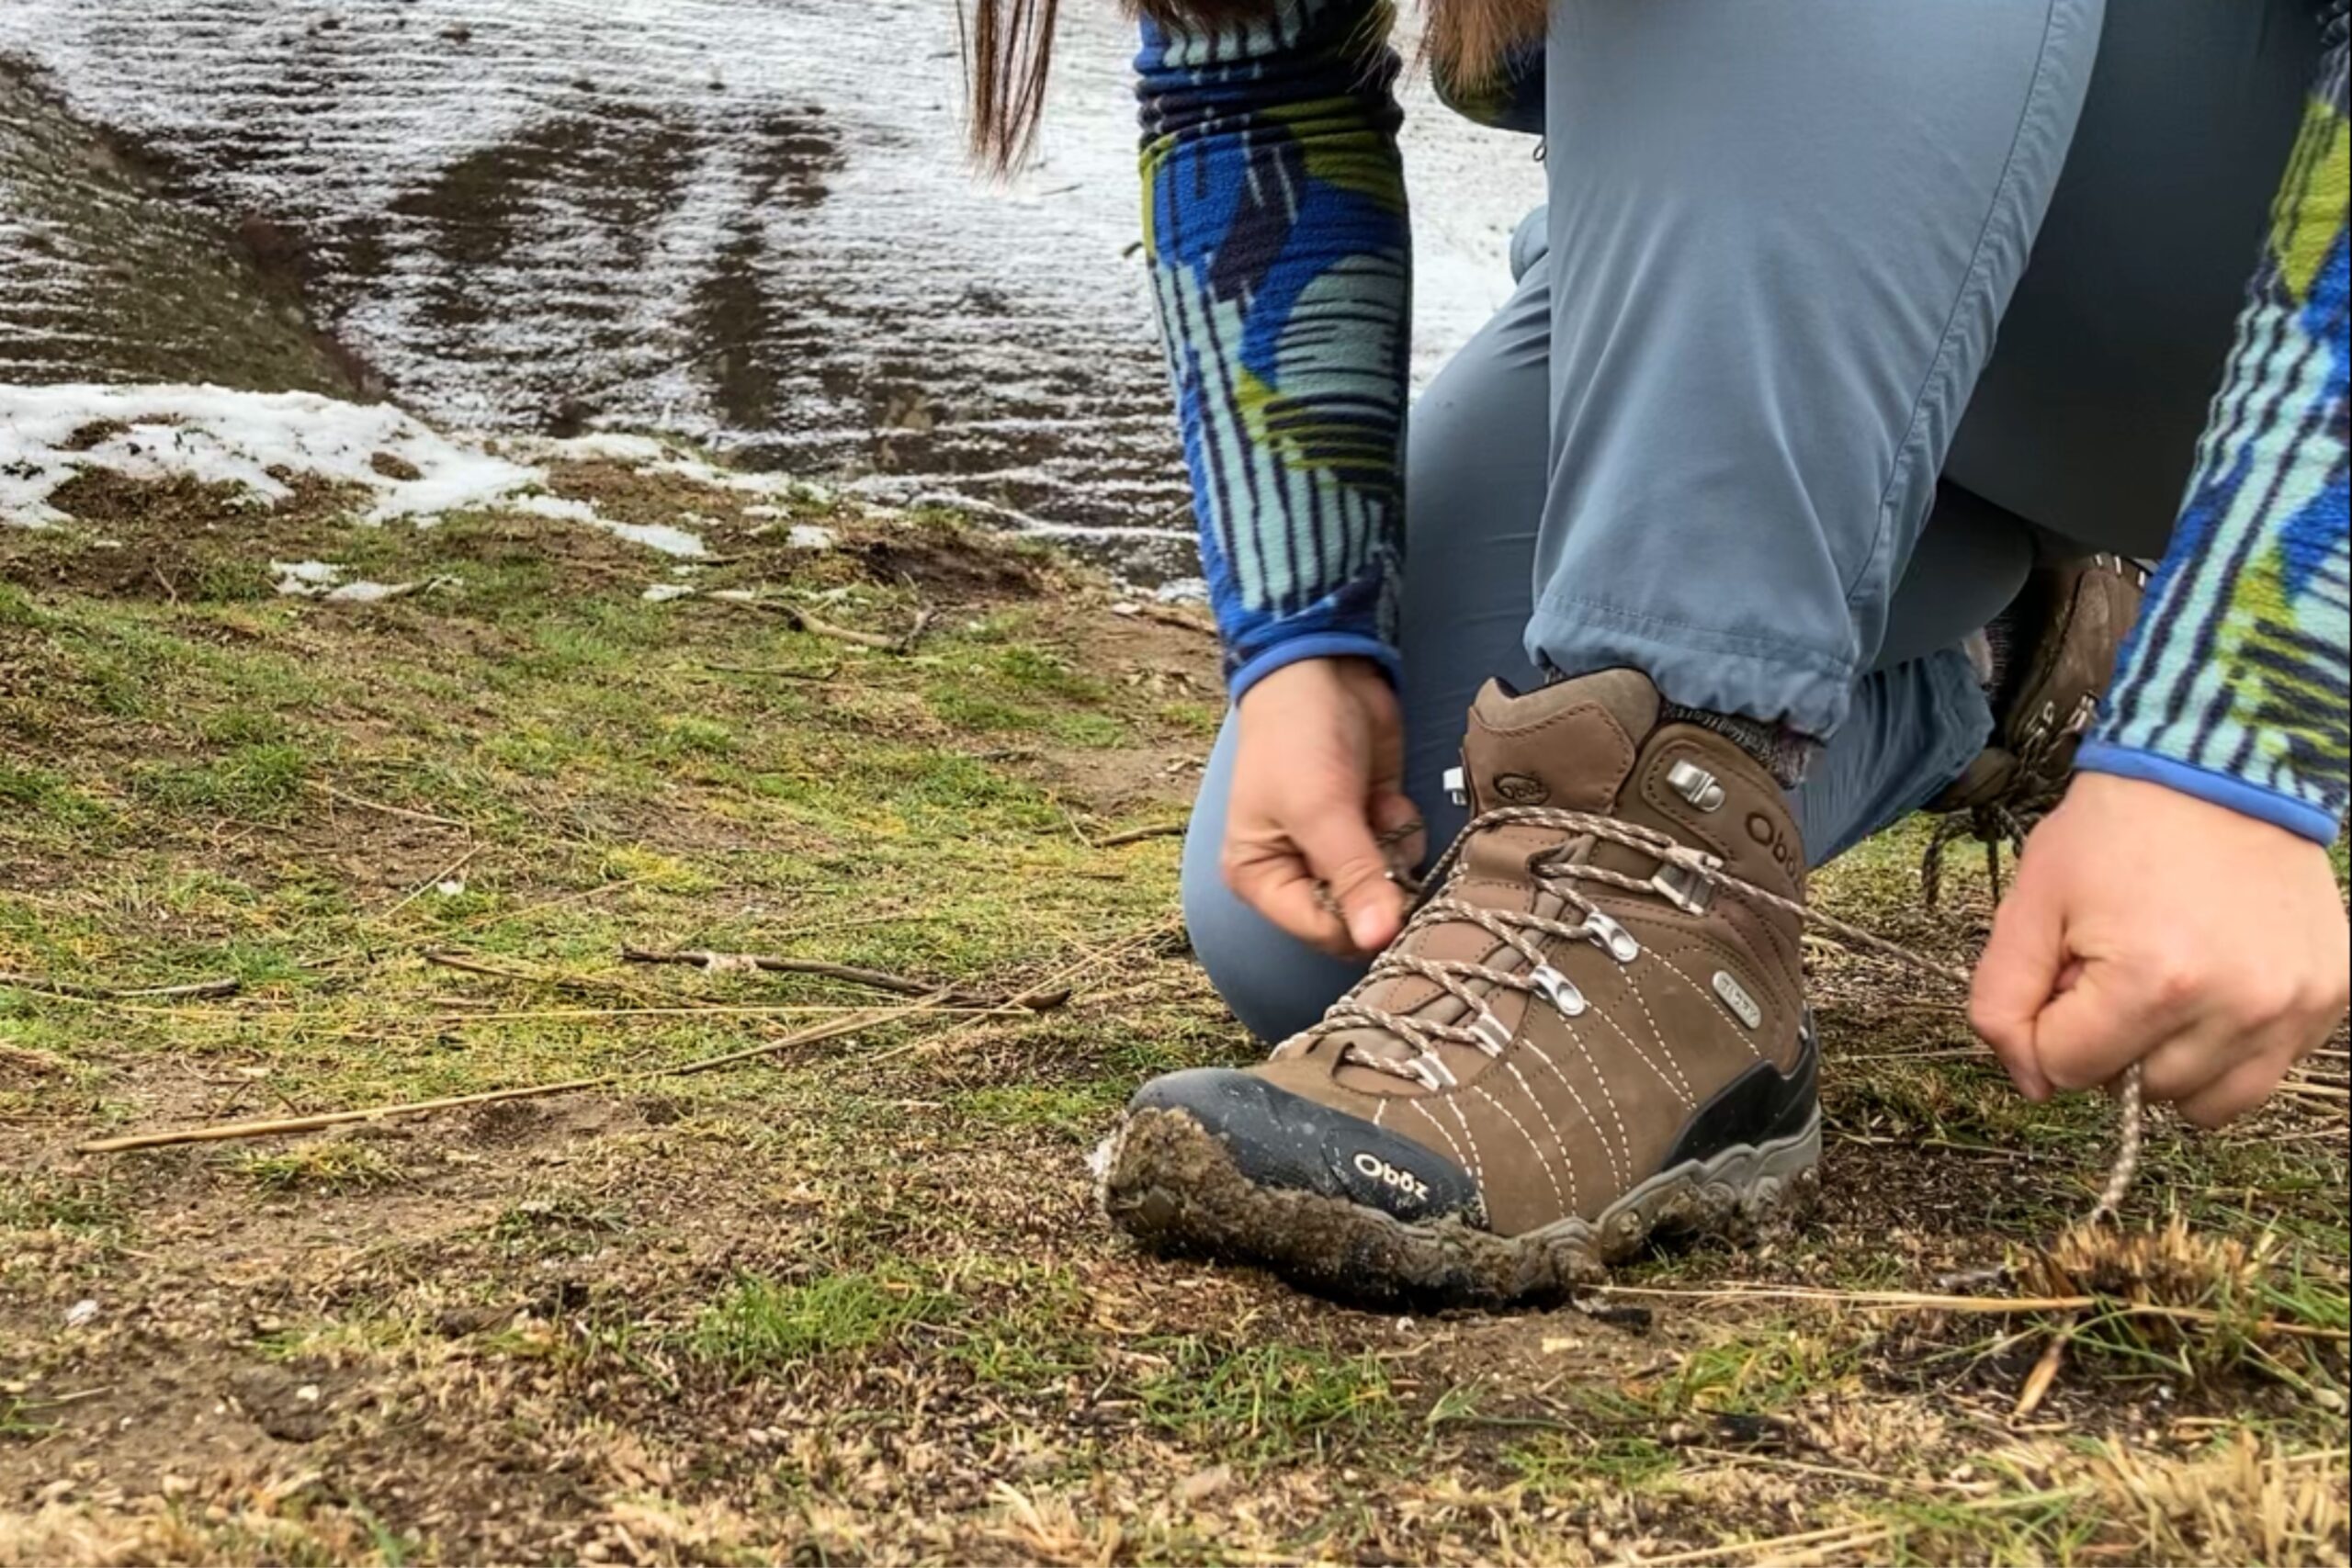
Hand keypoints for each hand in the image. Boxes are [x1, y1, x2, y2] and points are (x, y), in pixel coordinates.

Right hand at [1224, 657, 1423, 957]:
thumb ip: (1353, 877)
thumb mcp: (1321, 811)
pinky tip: (1390, 800)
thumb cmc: (1297, 738)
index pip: (1320, 933)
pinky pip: (1402, 853)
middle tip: (1389, 848)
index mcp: (1261, 878)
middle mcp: (1297, 872)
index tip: (1392, 897)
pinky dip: (1404, 829)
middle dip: (1382, 886)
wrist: (1323, 668)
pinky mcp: (1370, 823)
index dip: (1360, 924)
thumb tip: (1380, 942)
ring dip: (1397, 853)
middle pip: (1357, 917)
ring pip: (1388, 887)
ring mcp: (1337, 849)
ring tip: (1382, 815)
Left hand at [1970, 772, 2349, 1126]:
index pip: (2066, 1069)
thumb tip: (2031, 1082)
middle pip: (2136, 1090)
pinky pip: (2263, 1071)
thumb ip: (2002, 1002)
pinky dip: (2227, 1047)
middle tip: (2117, 964)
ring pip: (2204, 1100)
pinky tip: (2213, 981)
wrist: (2218, 767)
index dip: (2048, 1025)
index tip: (2066, 971)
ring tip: (2166, 979)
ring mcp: (2293, 1006)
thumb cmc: (2118, 830)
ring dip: (2169, 1058)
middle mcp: (2237, 1006)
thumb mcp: (2030, 904)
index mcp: (2154, 983)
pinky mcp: (2330, 997)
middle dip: (2109, 1040)